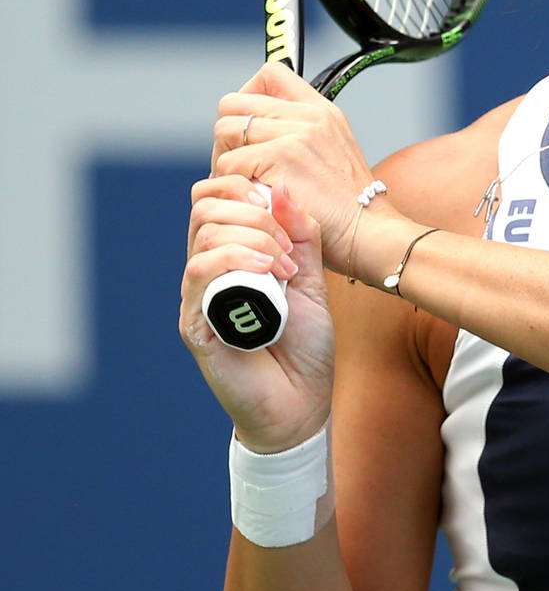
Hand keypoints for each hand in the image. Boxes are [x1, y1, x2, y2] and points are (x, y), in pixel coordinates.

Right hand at [179, 178, 333, 452]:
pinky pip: (199, 272)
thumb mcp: (312, 280)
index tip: (285, 210)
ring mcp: (199, 296)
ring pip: (203, 233)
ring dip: (252, 235)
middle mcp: (208, 270)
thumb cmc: (304, 347)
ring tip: (286, 266)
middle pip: (205, 205)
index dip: (247, 187)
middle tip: (289, 245)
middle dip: (253, 210)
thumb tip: (281, 185)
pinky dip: (234, 259)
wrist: (301, 405)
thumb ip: (301, 235)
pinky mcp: (195, 323)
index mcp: (232, 255)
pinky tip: (269, 272)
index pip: (217, 196)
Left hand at [210, 63, 375, 275]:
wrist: (370, 233)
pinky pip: (230, 162)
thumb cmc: (349, 208)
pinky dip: (232, 183)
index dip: (247, 97)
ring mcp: (294, 134)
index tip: (249, 126)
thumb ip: (303, 136)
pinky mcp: (280, 158)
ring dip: (225, 159)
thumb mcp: (335, 155)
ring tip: (242, 183)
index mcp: (321, 110)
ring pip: (225, 130)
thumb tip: (263, 130)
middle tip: (237, 164)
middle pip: (235, 103)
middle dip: (228, 135)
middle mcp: (308, 115)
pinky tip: (250, 197)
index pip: (270, 74)